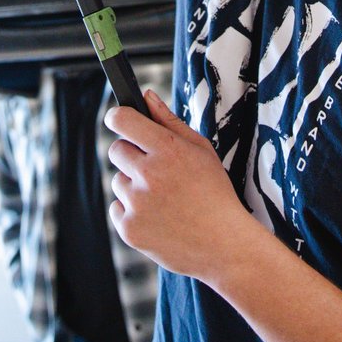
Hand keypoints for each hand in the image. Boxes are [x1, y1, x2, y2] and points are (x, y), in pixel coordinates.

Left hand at [105, 89, 254, 281]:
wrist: (225, 245)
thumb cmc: (215, 193)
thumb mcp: (201, 150)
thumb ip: (169, 120)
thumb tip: (146, 96)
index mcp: (167, 149)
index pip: (122, 120)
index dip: (118, 117)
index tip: (120, 120)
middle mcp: (148, 174)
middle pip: (116, 150)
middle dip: (131, 155)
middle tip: (154, 169)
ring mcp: (137, 203)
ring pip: (118, 181)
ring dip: (134, 186)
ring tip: (164, 199)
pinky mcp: (129, 228)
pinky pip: (117, 208)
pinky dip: (132, 212)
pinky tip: (158, 217)